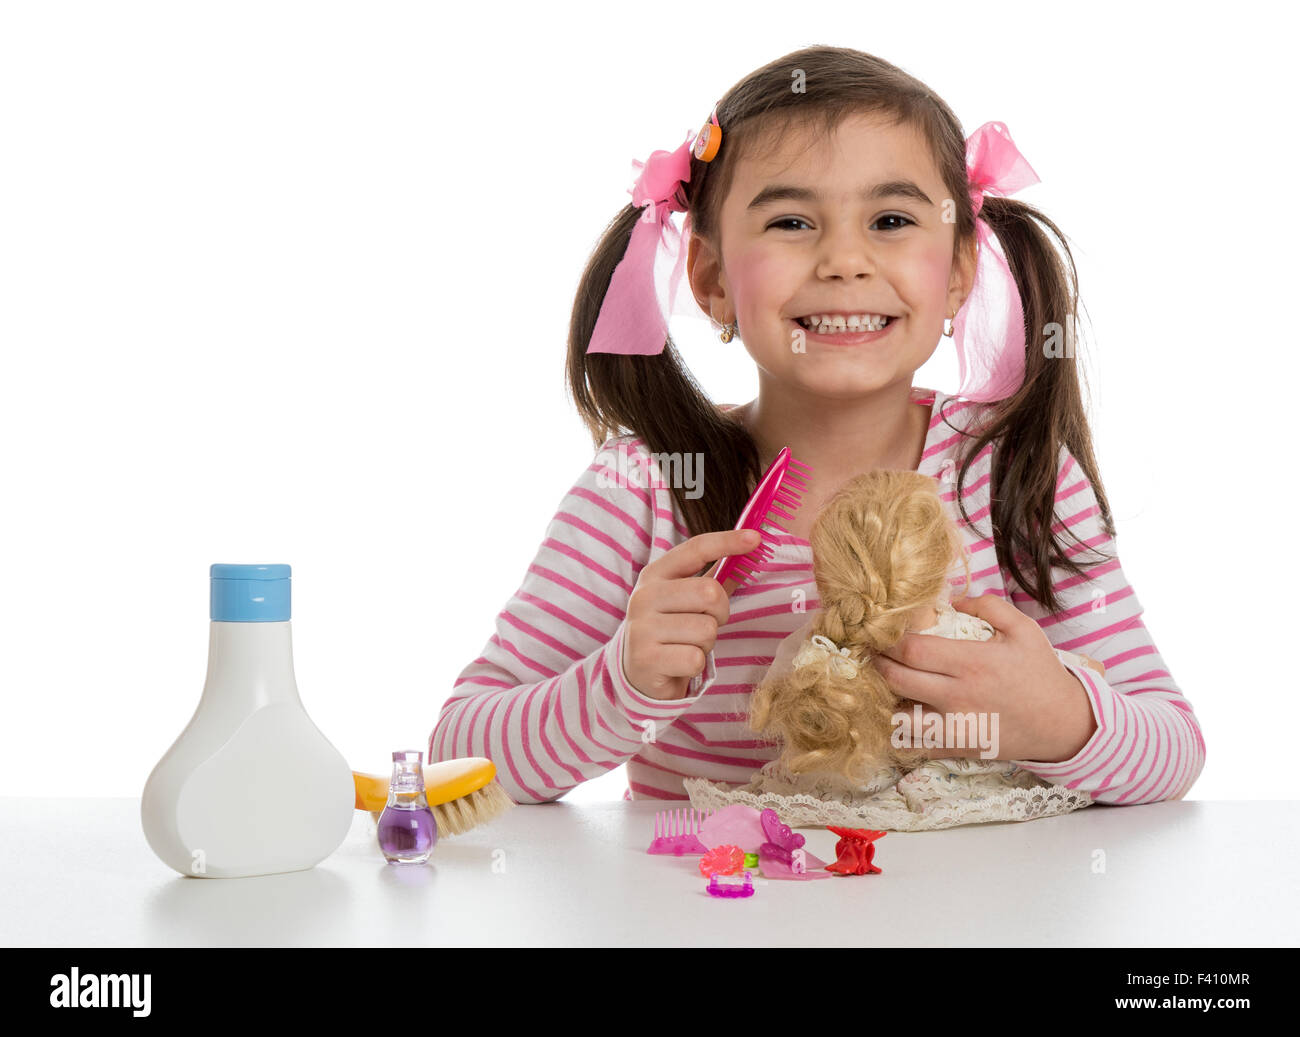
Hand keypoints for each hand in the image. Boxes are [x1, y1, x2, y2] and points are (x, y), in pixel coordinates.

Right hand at [621, 528, 760, 700]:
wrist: (637, 674)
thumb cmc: (670, 631)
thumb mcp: (683, 600)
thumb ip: (712, 578)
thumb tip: (749, 552)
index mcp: (654, 575)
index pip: (695, 549)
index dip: (727, 542)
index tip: (756, 538)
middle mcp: (644, 596)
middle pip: (710, 592)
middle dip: (720, 613)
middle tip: (705, 624)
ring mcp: (642, 628)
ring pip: (706, 629)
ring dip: (706, 643)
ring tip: (687, 646)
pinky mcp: (646, 659)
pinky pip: (696, 658)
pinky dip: (696, 665)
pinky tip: (679, 664)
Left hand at [873, 594, 1098, 763]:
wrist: (1062, 724)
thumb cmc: (1041, 674)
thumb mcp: (1024, 630)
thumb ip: (987, 606)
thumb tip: (951, 599)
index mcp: (972, 663)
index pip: (911, 650)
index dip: (888, 640)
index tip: (881, 632)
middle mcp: (958, 696)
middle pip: (896, 679)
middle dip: (877, 663)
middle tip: (872, 653)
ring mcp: (955, 727)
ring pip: (898, 716)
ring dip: (885, 698)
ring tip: (884, 684)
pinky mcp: (956, 748)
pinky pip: (913, 743)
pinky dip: (899, 729)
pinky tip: (898, 713)